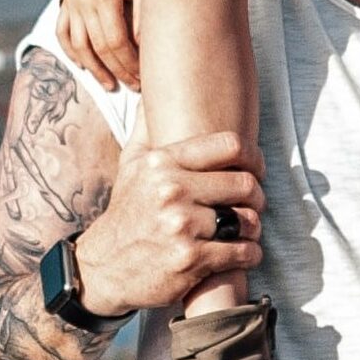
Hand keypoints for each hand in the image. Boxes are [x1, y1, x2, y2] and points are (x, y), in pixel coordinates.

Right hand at [60, 0, 141, 90]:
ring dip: (95, 70)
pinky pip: (62, 37)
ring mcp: (69, 6)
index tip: (142, 74)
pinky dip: (73, 55)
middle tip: (133, 85)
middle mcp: (83, 1)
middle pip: (99, 47)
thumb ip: (142, 13)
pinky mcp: (62, 10)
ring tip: (111, 86)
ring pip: (79, 47)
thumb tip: (142, 46)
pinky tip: (86, 68)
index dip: (129, 61)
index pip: (116, 39)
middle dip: (118, 70)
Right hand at [73, 130, 263, 314]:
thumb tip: (149, 90)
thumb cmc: (126, 213)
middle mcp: (171, 191)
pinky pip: (243, 252)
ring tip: (247, 230)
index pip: (230, 145)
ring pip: (248, 220)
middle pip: (246, 184)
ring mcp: (181, 226)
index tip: (256, 169)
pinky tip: (244, 252)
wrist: (101, 268)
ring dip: (254, 228)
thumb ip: (146, 128)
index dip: (253, 157)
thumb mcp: (129, 165)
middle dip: (257, 197)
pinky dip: (250, 254)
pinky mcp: (190, 260)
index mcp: (162, 164)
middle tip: (254, 205)